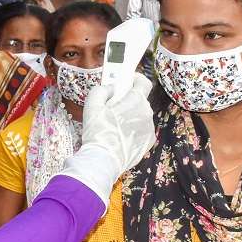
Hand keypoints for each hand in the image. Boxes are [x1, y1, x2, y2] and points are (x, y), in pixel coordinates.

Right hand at [57, 75, 155, 205]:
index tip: (127, 81)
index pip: (144, 82)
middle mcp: (147, 113)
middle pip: (140, 101)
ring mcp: (149, 129)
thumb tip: (110, 88)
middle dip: (128, 101)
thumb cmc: (98, 132)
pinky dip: (132, 131)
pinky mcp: (147, 143)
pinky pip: (141, 131)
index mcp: (136, 101)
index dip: (135, 80)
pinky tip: (119, 137)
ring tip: (114, 126)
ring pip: (140, 117)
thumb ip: (102, 89)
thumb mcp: (92, 104)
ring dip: (130, 117)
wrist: (103, 161)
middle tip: (113, 107)